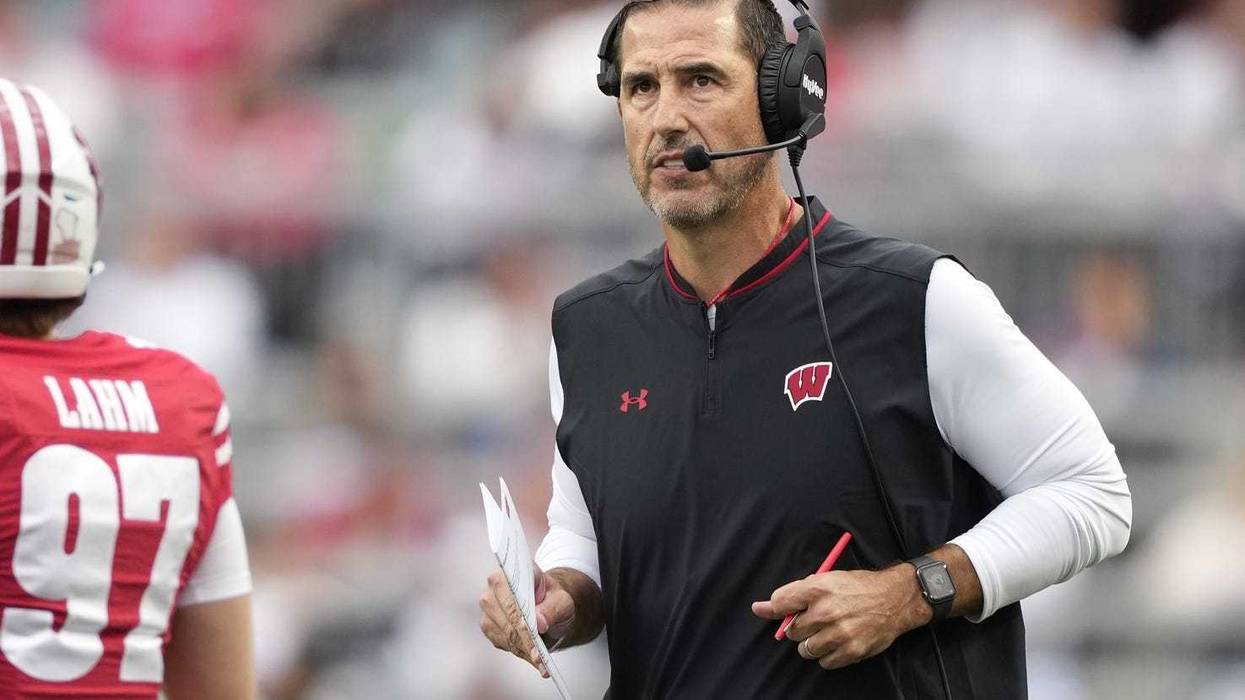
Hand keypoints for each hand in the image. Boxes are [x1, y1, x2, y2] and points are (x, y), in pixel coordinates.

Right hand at [479, 565, 575, 677]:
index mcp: (510, 573)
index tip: (533, 632)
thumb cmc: (553, 598)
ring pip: (504, 634)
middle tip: (539, 657)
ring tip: (540, 662)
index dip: (521, 618)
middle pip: (507, 619)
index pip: (512, 599)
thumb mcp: (562, 600)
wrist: (547, 605)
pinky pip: (503, 643)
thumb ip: (552, 608)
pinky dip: (520, 652)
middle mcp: (493, 588)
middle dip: (525, 640)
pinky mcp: (488, 625)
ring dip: (523, 650)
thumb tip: (539, 623)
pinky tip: (533, 659)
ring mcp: (488, 607)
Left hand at [751, 565, 928, 669]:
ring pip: (806, 649)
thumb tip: (760, 609)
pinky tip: (838, 642)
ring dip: (813, 644)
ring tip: (827, 632)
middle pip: (792, 631)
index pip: (780, 603)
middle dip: (800, 627)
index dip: (774, 609)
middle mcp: (826, 611)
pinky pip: (825, 662)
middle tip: (815, 621)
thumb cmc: (858, 587)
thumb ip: (794, 594)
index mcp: (817, 588)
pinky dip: (828, 656)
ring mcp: (839, 633)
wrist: (895, 598)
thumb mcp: (827, 579)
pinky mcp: (851, 651)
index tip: (772, 612)